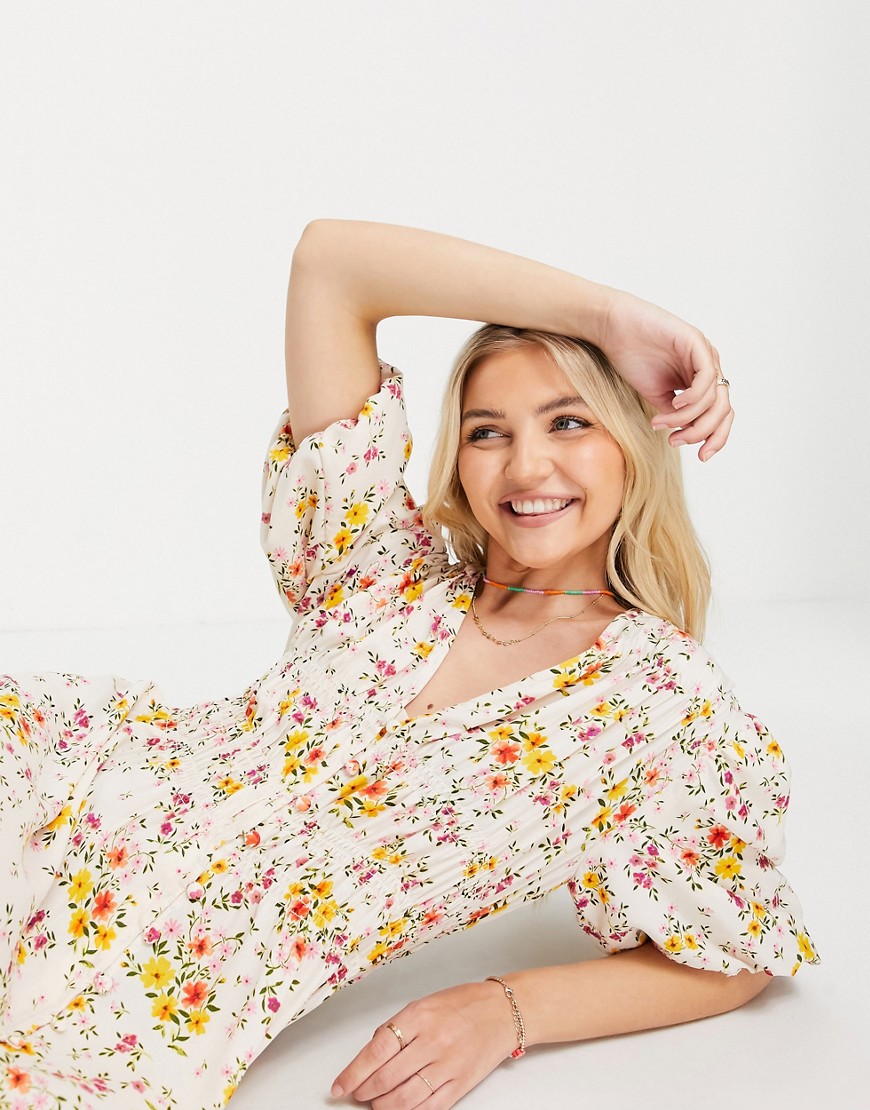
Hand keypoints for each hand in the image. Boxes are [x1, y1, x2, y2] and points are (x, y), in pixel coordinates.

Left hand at [331, 980, 517, 1107]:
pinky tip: (399, 1109)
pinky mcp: (461, 1084)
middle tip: (356, 1093)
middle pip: (386, 1078)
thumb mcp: (424, 1004)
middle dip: (364, 1091)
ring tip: (375, 1102)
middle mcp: (432, 1041)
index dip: (353, 1073)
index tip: (339, 1086)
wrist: (504, 1012)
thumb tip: (372, 1054)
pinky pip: (429, 1108)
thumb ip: (398, 1028)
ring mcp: (448, 1066)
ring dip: (382, 1105)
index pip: (377, 1050)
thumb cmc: (464, 1004)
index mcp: (419, 1016)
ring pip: (404, 1098)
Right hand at [596, 288, 733, 460]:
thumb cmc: (632, 358)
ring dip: (688, 418)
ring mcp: (705, 354)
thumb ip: (675, 414)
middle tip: (677, 442)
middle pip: (724, 410)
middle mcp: (708, 368)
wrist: (615, 329)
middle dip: (704, 432)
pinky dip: (693, 397)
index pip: (721, 414)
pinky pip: (706, 378)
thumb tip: (687, 435)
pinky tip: (675, 403)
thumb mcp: (656, 396)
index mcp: (700, 381)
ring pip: (715, 398)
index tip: (701, 457)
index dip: (716, 438)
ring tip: (663, 421)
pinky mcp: (696, 342)